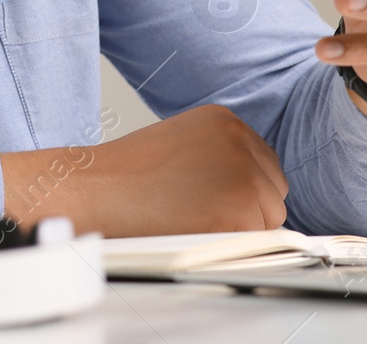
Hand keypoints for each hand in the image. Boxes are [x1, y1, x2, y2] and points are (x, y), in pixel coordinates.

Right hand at [0, 105, 287, 236]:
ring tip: (194, 224)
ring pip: (270, 218)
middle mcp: (239, 139)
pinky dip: (232, 246)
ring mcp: (243, 170)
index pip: (265, 165)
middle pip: (274, 191)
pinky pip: (257, 240)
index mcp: (225, 120)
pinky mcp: (240, 204)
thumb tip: (250, 190)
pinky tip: (195, 233)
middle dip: (248, 211)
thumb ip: (218, 159)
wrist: (92, 188)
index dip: (246, 192)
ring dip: (240, 230)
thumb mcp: (181, 146)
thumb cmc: (123, 177)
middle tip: (205, 218)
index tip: (222, 203)